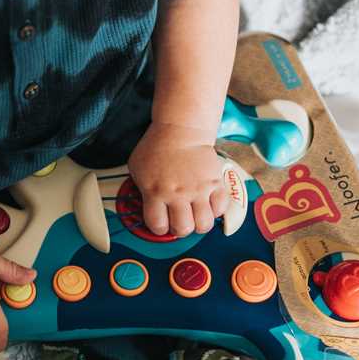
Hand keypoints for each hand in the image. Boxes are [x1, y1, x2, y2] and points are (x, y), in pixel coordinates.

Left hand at [127, 122, 227, 237]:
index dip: (159, 229)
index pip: (158, 225)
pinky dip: (215, 211)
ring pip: (204, 224)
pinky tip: (208, 205)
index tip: (161, 223)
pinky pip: (221, 208)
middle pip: (183, 229)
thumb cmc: (157, 148)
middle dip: (180, 230)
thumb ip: (140, 190)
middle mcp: (178, 194)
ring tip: (195, 216)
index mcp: (155, 192)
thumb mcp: (137, 169)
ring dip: (199, 224)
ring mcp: (198, 189)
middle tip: (179, 221)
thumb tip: (146, 206)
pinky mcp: (215, 183)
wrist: (181, 130)